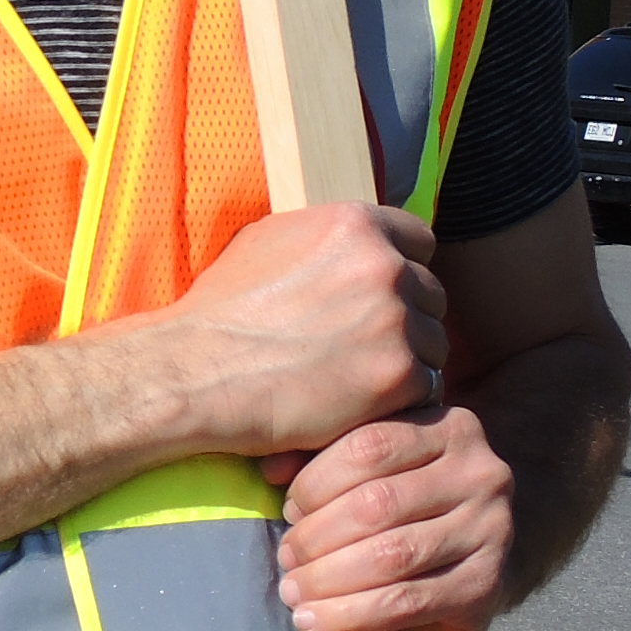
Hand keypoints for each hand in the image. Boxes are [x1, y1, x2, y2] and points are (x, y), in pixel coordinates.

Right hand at [155, 202, 445, 459]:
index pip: (419, 241)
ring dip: (405, 362)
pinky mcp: (399, 376)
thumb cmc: (221, 311)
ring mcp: (396, 321)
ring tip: (355, 380)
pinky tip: (360, 406)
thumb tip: (353, 240)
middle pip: (431, 294)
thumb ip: (324, 238)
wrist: (196, 372)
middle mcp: (384, 266)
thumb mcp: (266, 242)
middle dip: (404, 319)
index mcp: (354, 224)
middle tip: (363, 347)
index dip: (401, 269)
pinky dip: (399, 401)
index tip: (380, 297)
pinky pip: (427, 388)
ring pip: (433, 343)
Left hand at [265, 407, 516, 630]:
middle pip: (378, 503)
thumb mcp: (371, 470)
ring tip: (292, 592)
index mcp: (449, 427)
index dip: (316, 481)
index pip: (370, 445)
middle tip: (285, 558)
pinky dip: (351, 616)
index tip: (287, 509)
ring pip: (391, 556)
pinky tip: (314, 621)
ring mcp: (493, 529)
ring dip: (328, 580)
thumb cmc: (405, 507)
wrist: (468, 565)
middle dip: (318, 536)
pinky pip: (407, 602)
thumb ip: (323, 456)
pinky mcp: (487, 585)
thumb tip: (270, 469)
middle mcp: (481, 472)